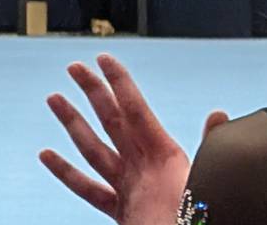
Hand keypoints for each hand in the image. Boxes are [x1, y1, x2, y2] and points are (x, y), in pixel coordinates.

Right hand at [40, 54, 228, 224]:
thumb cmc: (204, 220)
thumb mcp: (209, 181)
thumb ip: (209, 148)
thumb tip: (219, 115)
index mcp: (166, 156)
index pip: (136, 110)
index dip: (119, 82)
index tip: (103, 58)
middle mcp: (145, 167)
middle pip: (112, 121)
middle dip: (93, 92)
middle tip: (74, 67)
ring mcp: (131, 188)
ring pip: (94, 149)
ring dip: (73, 123)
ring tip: (54, 98)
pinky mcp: (122, 212)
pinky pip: (89, 189)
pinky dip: (66, 172)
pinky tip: (47, 155)